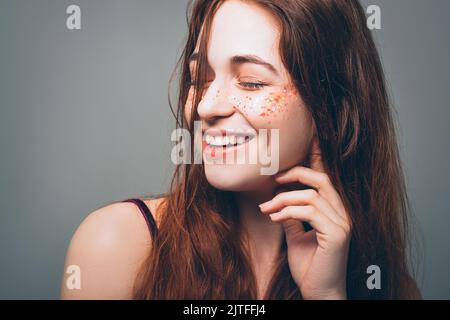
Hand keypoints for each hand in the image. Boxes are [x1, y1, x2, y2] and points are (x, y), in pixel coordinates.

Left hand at [259, 137, 350, 298]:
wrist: (318, 292)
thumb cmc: (309, 266)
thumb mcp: (296, 236)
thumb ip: (291, 216)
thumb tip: (278, 202)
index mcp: (334, 211)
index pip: (325, 179)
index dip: (317, 157)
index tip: (309, 137)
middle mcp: (342, 213)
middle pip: (321, 179)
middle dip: (295, 174)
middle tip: (273, 180)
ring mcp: (342, 223)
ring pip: (311, 195)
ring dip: (283, 199)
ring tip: (266, 209)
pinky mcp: (337, 234)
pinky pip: (309, 211)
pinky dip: (288, 211)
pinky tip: (274, 218)